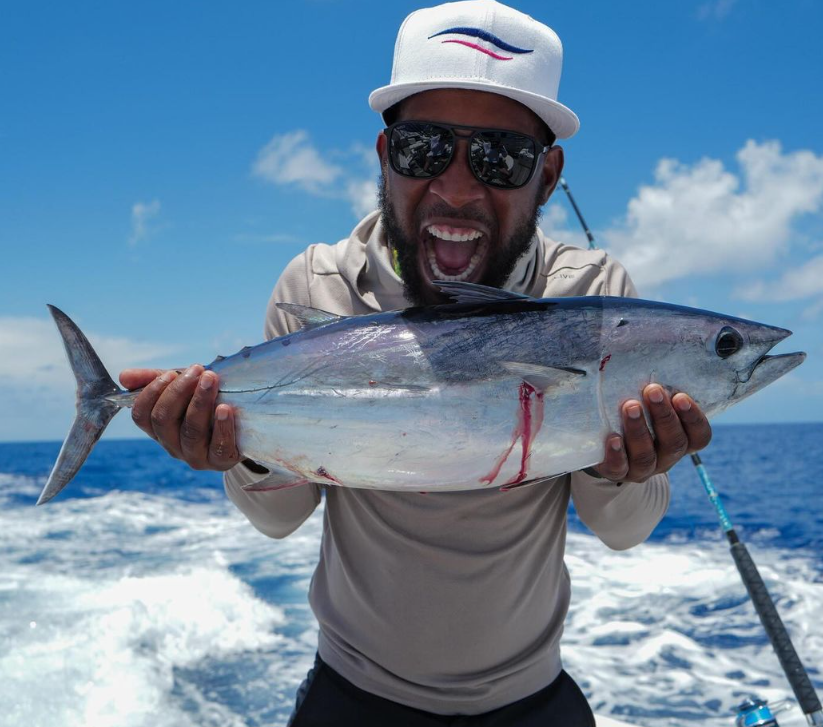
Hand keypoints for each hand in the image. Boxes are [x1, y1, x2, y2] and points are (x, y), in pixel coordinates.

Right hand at [120, 365, 240, 470]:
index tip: (172, 373)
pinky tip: (226, 409)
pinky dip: (222, 427)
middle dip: (178, 392)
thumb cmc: (207, 402)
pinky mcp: (220, 461)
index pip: (141, 415)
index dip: (151, 393)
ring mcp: (196, 456)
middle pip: (163, 421)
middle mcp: (173, 445)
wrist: (243, 425)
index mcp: (159, 429)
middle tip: (197, 370)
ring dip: (200, 402)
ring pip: (191, 432)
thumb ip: (155, 379)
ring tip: (211, 379)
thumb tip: (124, 376)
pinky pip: (219, 448)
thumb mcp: (182, 388)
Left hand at [591, 384, 711, 482]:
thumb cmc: (635, 414)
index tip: (680, 396)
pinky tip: (613, 438)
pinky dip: (617, 454)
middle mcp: (666, 457)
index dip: (693, 418)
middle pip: (673, 443)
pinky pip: (619, 468)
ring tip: (630, 406)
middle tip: (652, 390)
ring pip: (646, 456)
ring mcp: (643, 469)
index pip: (699, 436)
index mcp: (681, 441)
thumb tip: (655, 352)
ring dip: (639, 429)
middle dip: (664, 416)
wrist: (607, 446)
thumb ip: (658, 391)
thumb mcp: (650, 404)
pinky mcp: (618, 473)